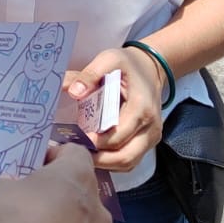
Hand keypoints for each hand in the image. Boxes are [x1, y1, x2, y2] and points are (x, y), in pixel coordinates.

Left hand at [64, 48, 163, 172]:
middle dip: (99, 159)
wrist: (150, 70)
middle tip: (76, 151)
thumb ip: (89, 73)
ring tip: (82, 153)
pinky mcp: (147, 142)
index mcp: (141, 107)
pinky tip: (95, 153)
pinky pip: (130, 160)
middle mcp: (151, 127)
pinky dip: (112, 162)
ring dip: (105, 163)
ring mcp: (151, 137)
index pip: (119, 135)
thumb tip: (72, 91)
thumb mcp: (109, 59)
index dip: (98, 142)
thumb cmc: (128, 65)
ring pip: (128, 163)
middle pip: (125, 156)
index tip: (77, 140)